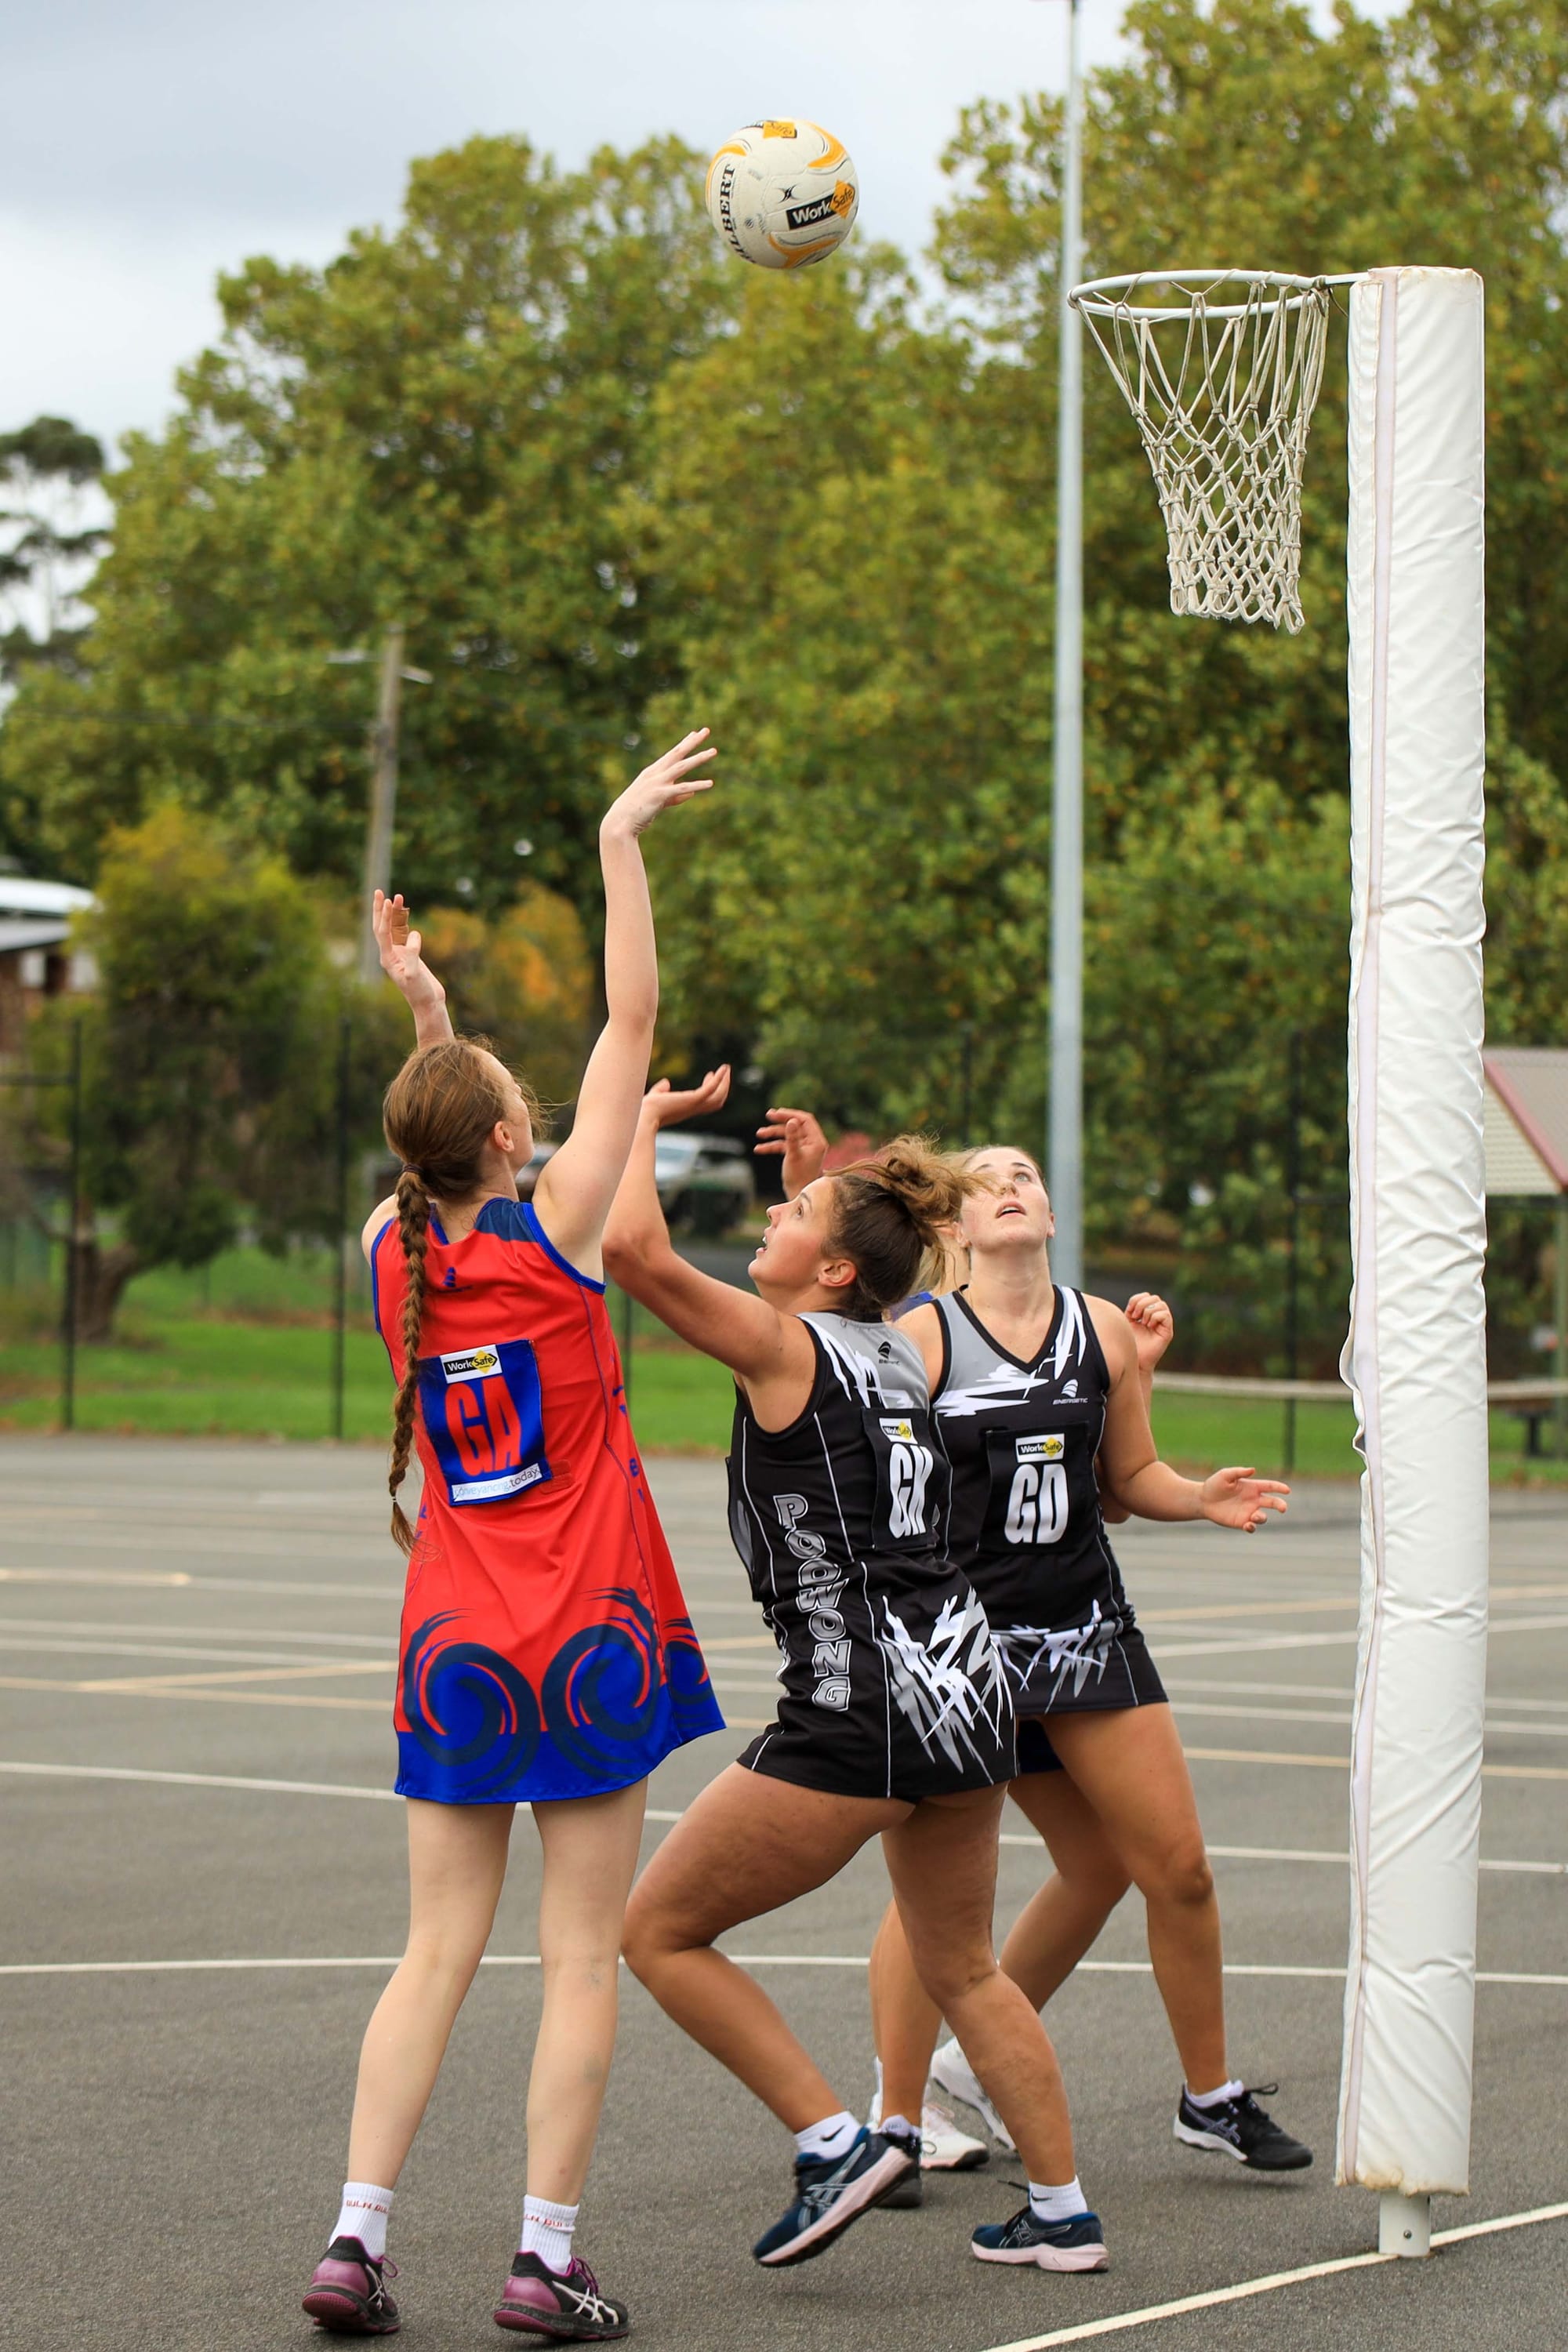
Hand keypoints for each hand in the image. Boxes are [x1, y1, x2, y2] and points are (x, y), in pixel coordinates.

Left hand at [373, 890, 444, 1013]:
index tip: (387, 901)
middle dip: (380, 910)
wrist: (428, 1003)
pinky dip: (403, 922)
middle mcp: (390, 954)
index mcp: (388, 958)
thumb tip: (414, 934)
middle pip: (381, 927)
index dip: (384, 916)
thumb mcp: (415, 974)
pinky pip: (403, 934)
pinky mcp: (408, 955)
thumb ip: (413, 954)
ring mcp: (398, 954)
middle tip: (379, 892)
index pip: (382, 932)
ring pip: (393, 928)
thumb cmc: (420, 992)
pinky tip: (405, 912)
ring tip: (398, 897)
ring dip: (394, 913)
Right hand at [602, 729, 715, 839]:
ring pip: (682, 767)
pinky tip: (710, 784)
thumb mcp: (658, 801)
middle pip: (677, 753)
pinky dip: (697, 785)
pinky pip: (682, 789)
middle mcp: (655, 773)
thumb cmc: (636, 812)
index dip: (684, 743)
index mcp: (652, 772)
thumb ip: (675, 797)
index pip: (672, 754)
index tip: (696, 732)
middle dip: (692, 741)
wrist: (620, 822)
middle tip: (706, 730)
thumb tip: (692, 794)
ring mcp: (657, 783)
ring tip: (714, 751)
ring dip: (698, 758)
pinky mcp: (660, 795)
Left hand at [641, 1066, 731, 1128]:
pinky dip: (719, 1080)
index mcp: (685, 1109)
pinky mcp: (693, 1100)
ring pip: (718, 1097)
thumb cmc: (645, 1110)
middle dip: (722, 1086)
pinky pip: (711, 1090)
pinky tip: (722, 1069)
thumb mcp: (655, 1096)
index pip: (704, 1101)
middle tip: (725, 1071)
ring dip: (724, 1082)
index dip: (709, 1088)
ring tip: (726, 1068)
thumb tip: (666, 1082)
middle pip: (716, 1102)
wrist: (642, 1117)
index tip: (709, 1074)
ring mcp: (694, 1105)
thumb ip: (661, 1090)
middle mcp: (692, 1109)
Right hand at [755, 1104, 827, 1198]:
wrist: (798, 1195)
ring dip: (773, 1134)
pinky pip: (784, 1146)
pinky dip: (772, 1146)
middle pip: (795, 1125)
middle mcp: (812, 1143)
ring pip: (787, 1135)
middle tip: (768, 1115)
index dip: (790, 1114)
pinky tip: (759, 1149)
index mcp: (816, 1141)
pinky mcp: (796, 1154)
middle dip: (780, 1121)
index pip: (805, 1120)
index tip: (776, 1113)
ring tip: (758, 1134)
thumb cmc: (799, 1177)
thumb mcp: (793, 1155)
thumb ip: (792, 1137)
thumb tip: (791, 1120)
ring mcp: (804, 1148)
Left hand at [1126, 1290, 1173, 1372]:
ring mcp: (1163, 1324)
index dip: (1137, 1299)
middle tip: (1135, 1317)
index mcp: (1147, 1314)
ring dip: (1148, 1311)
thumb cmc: (1130, 1343)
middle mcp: (1157, 1318)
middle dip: (1142, 1304)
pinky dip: (1155, 1317)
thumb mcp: (1127, 1322)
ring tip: (1142, 1322)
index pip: (1147, 1296)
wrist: (1133, 1360)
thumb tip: (1134, 1301)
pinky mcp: (1168, 1332)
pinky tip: (1149, 1326)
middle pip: (1155, 1298)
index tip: (1129, 1312)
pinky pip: (1165, 1315)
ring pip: (1161, 1305)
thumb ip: (1132, 1309)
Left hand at [1199, 1467, 1289, 1532]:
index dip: (1280, 1488)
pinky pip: (1252, 1527)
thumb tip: (1253, 1470)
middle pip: (1272, 1502)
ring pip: (1263, 1517)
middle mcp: (1253, 1500)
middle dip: (1280, 1505)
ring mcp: (1248, 1512)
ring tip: (1254, 1517)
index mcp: (1252, 1487)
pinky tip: (1247, 1524)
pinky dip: (1252, 1527)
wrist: (1203, 1500)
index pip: (1270, 1486)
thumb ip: (1239, 1472)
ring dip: (1262, 1517)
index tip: (1288, 1490)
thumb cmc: (1214, 1485)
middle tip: (1283, 1508)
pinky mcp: (1241, 1522)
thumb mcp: (1225, 1475)